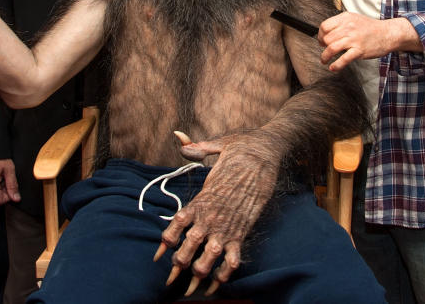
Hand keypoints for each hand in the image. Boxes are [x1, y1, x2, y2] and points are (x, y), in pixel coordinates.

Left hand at [155, 132, 277, 296]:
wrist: (266, 151)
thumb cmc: (242, 147)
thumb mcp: (216, 145)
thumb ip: (195, 147)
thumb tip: (178, 135)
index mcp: (202, 198)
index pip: (176, 225)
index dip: (165, 243)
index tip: (158, 256)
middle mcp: (212, 214)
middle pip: (188, 247)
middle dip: (178, 266)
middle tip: (171, 280)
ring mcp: (229, 224)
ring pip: (210, 257)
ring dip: (200, 273)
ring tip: (193, 289)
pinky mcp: (245, 228)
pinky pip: (234, 257)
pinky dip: (227, 273)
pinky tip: (220, 283)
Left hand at [318, 12, 419, 71]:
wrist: (388, 33)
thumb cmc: (371, 28)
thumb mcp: (354, 19)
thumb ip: (341, 24)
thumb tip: (326, 34)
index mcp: (346, 18)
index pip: (325, 26)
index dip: (320, 35)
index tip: (321, 41)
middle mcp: (348, 27)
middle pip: (326, 38)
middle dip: (323, 47)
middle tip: (325, 51)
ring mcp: (354, 39)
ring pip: (331, 48)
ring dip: (325, 57)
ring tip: (324, 60)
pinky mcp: (359, 50)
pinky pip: (343, 59)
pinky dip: (336, 65)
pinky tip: (333, 68)